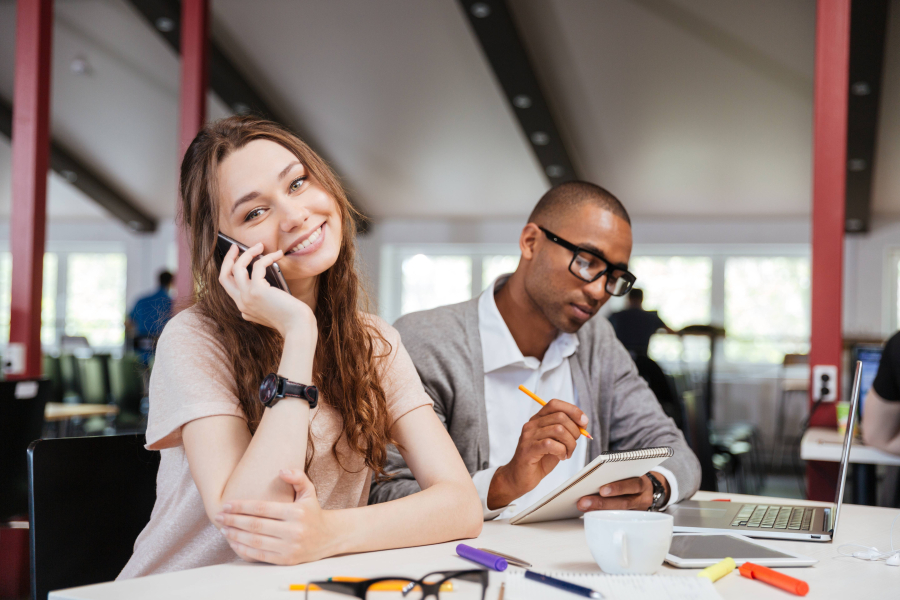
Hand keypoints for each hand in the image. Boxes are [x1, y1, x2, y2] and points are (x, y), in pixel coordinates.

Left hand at [215, 469, 338, 564]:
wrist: (329, 537)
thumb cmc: (313, 511)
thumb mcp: (309, 491)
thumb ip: (298, 477)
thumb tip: (282, 470)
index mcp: (296, 512)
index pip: (263, 509)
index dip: (242, 507)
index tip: (226, 505)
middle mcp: (294, 530)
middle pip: (256, 525)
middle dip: (233, 520)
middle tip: (219, 516)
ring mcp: (290, 547)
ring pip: (256, 541)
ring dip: (236, 535)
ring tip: (223, 529)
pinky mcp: (286, 560)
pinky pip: (260, 555)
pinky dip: (244, 549)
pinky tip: (234, 542)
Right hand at [217, 243, 314, 336]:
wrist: (298, 327)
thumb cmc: (292, 317)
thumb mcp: (272, 307)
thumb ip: (263, 296)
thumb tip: (262, 273)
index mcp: (244, 308)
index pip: (229, 286)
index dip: (231, 270)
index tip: (238, 258)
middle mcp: (241, 303)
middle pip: (223, 276)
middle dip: (228, 259)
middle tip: (235, 246)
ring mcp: (246, 297)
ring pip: (236, 268)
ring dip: (247, 253)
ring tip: (260, 245)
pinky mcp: (257, 291)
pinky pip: (258, 266)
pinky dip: (267, 257)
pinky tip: (278, 255)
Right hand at [487, 399, 587, 509]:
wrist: (519, 477)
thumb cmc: (539, 460)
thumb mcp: (555, 442)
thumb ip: (565, 431)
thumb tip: (582, 423)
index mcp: (538, 419)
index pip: (555, 404)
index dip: (573, 410)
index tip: (583, 422)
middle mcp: (532, 424)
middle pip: (560, 416)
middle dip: (575, 431)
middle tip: (573, 445)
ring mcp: (529, 436)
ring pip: (559, 430)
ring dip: (570, 443)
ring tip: (567, 453)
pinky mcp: (528, 449)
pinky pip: (551, 444)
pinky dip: (562, 451)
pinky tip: (561, 457)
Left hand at [576, 472, 669, 511]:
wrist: (650, 490)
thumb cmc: (634, 478)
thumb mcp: (631, 473)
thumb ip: (617, 475)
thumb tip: (593, 479)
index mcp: (643, 483)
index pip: (633, 484)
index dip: (618, 488)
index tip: (602, 490)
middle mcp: (642, 498)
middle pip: (623, 502)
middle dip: (601, 502)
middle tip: (584, 501)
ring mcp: (638, 511)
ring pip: (619, 512)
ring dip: (599, 509)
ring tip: (583, 506)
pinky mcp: (633, 518)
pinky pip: (617, 518)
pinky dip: (602, 514)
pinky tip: (589, 511)